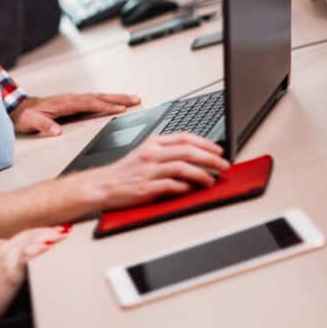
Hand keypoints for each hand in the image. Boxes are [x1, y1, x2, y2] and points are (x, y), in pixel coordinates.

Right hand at [0, 225, 69, 324]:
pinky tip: (51, 245)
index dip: (39, 231)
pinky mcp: (12, 271)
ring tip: (63, 234)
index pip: (23, 234)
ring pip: (31, 240)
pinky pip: (29, 255)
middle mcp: (2, 249)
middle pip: (29, 234)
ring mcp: (7, 258)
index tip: (51, 231)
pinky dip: (41, 248)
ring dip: (49, 236)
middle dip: (47, 230)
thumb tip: (11, 256)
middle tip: (63, 229)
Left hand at [11, 93, 140, 135]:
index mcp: (65, 102)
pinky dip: (107, 101)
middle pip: (99, 97)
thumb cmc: (25, 115)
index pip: (90, 104)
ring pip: (99, 97)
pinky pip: (95, 100)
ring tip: (132, 99)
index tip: (121, 109)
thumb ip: (43, 125)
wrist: (18, 108)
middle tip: (136, 99)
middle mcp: (72, 99)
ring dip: (116, 98)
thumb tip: (56, 131)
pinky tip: (114, 103)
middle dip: (118, 99)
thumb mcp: (31, 121)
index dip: (106, 106)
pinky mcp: (73, 103)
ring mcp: (73, 100)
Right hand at [85, 133, 230, 209]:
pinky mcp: (146, 187)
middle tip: (224, 165)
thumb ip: (166, 153)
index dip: (205, 143)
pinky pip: (171, 185)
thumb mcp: (144, 154)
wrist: (102, 185)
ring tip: (212, 179)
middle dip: (210, 158)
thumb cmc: (125, 172)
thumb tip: (195, 157)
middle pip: (187, 151)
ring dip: (202, 173)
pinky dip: (185, 187)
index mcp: (152, 143)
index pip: (184, 138)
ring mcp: (148, 171)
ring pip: (182, 167)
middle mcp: (151, 154)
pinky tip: (192, 189)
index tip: (219, 150)